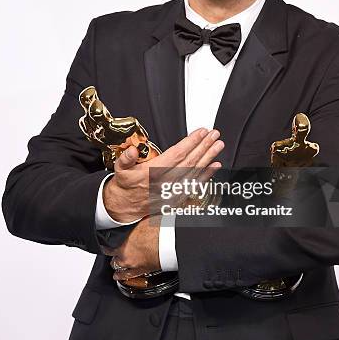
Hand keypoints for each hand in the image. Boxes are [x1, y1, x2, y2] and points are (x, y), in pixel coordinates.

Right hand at [103, 128, 223, 222]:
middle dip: (204, 146)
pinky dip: (207, 175)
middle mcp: (165, 183)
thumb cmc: (126, 184)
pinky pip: (195, 185)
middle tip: (214, 135)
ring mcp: (173, 191)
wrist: (125, 207)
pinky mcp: (177, 198)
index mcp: (152, 173)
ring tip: (218, 145)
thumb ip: (126, 158)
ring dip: (208, 157)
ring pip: (195, 172)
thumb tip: (133, 150)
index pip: (176, 154)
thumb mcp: (120, 169)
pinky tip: (215, 166)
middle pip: (190, 161)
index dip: (191, 142)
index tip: (201, 132)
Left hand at [104, 214, 161, 279]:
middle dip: (112, 253)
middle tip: (112, 250)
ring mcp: (132, 264)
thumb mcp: (143, 219)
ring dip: (116, 263)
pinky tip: (117, 276)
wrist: (170, 242)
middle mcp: (125, 254)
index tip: (105, 241)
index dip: (106, 243)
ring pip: (117, 266)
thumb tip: (133, 214)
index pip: (108, 244)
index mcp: (123, 241)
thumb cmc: (158, 230)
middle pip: (112, 255)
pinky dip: (121, 276)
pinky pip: (127, 275)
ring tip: (114, 263)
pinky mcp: (141, 270)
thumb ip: (134, 220)